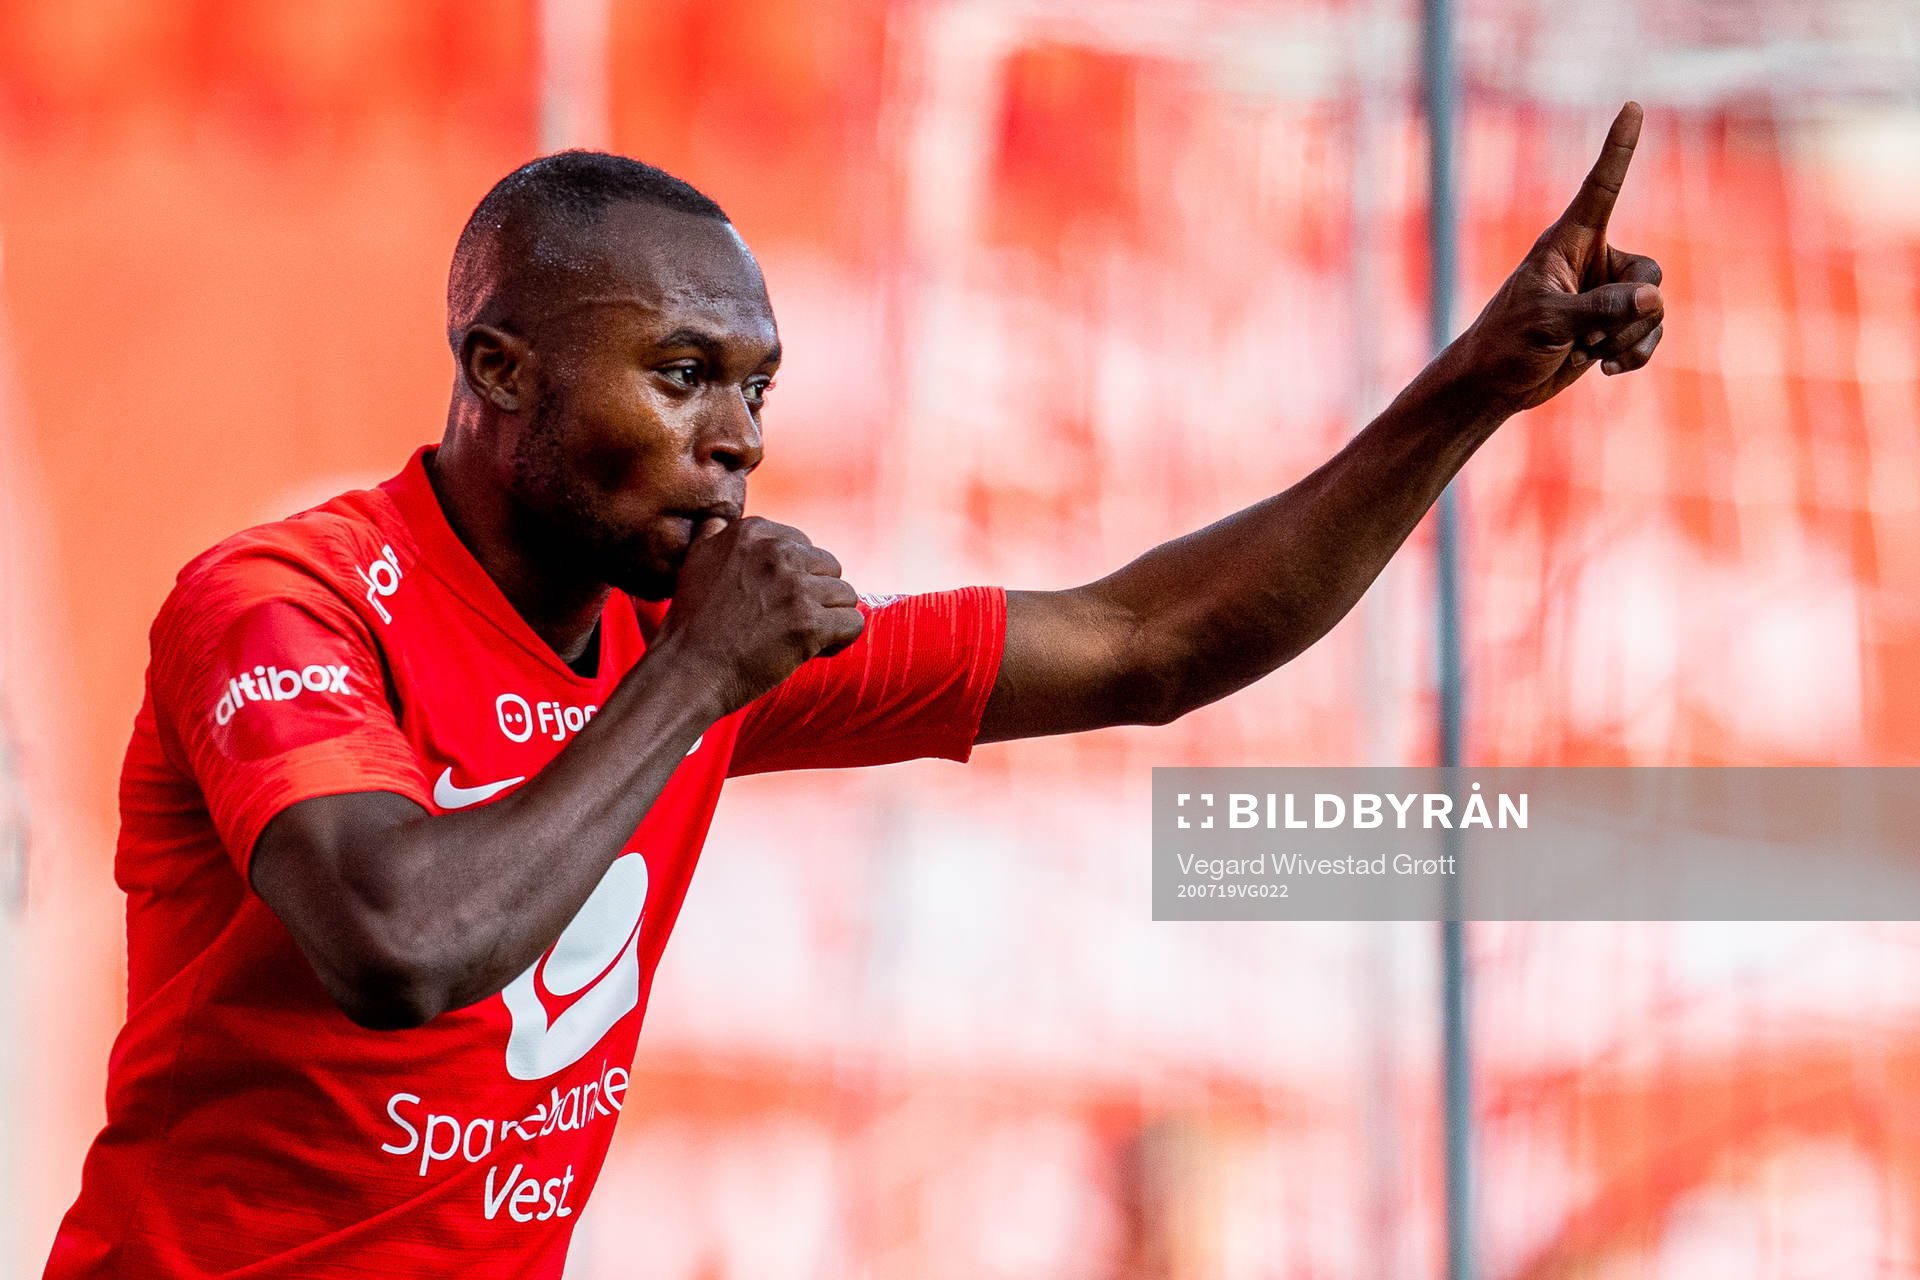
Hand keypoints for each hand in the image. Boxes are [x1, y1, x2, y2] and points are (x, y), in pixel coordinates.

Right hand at [655, 515, 864, 715]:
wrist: (687, 671)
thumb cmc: (693, 623)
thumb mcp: (696, 559)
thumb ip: (716, 533)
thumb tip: (721, 519)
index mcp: (753, 532)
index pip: (804, 546)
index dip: (796, 578)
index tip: (773, 600)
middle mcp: (777, 552)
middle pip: (830, 567)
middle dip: (817, 596)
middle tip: (789, 622)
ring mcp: (795, 587)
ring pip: (845, 595)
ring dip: (829, 618)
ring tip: (802, 638)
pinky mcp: (809, 623)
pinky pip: (852, 623)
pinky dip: (840, 640)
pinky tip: (816, 650)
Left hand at [1452, 101, 1664, 415]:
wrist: (1495, 384)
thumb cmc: (1507, 343)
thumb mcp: (1549, 323)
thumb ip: (1602, 309)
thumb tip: (1654, 299)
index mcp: (1568, 243)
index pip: (1601, 188)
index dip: (1618, 149)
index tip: (1631, 106)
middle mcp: (1592, 261)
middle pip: (1648, 271)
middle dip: (1632, 310)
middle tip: (1589, 334)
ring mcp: (1605, 294)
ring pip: (1654, 307)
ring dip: (1630, 337)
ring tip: (1588, 350)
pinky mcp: (1612, 325)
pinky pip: (1650, 333)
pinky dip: (1636, 353)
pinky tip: (1605, 368)